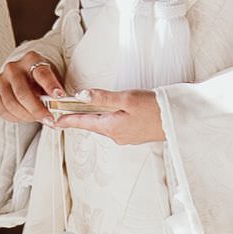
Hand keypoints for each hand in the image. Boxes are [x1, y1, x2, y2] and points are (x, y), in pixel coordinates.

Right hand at [0, 49, 65, 123]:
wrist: (26, 75)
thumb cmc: (41, 79)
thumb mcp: (54, 79)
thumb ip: (56, 94)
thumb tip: (61, 114)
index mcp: (32, 60)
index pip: (41, 73)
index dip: (51, 85)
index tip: (59, 96)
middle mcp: (13, 67)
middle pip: (23, 93)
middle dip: (37, 110)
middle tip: (48, 119)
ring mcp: (0, 79)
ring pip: (11, 104)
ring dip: (26, 116)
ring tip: (36, 118)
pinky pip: (2, 110)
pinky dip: (14, 118)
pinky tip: (23, 116)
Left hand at [49, 88, 165, 147]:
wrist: (179, 120)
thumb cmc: (155, 107)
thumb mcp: (127, 99)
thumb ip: (102, 98)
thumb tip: (80, 96)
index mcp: (111, 127)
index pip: (83, 122)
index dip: (67, 119)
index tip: (53, 120)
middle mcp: (116, 136)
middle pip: (92, 124)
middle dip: (79, 116)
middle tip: (65, 109)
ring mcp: (126, 137)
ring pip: (104, 125)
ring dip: (94, 116)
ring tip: (84, 108)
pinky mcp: (135, 134)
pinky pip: (115, 125)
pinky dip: (108, 118)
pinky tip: (111, 111)